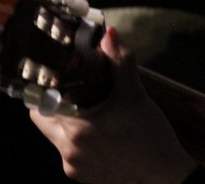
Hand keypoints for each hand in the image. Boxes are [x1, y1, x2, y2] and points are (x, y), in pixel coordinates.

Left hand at [29, 26, 196, 183]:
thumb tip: (109, 35)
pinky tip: (100, 136)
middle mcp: (68, 151)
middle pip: (43, 121)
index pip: (38, 106)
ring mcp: (74, 168)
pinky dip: (79, 143)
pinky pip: (70, 154)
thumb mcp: (134, 95)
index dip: (44, 90)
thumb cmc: (150, 137)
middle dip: (55, 105)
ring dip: (67, 124)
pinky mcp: (83, 179)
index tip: (53, 80)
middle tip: (74, 93)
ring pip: (56, 138)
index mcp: (75, 129)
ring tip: (91, 114)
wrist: (165, 178)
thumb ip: (120, 62)